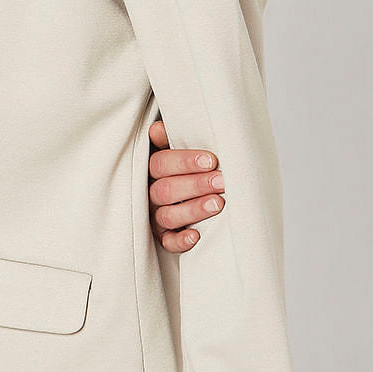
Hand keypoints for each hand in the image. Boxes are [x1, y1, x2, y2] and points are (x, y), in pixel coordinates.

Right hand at [147, 118, 225, 252]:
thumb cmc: (186, 166)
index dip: (185, 162)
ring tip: (218, 204)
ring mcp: (156, 216)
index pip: (161, 164)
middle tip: (221, 181)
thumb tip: (157, 129)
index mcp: (152, 169)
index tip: (211, 161)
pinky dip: (180, 241)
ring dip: (193, 210)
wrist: (190, 189)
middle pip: (166, 190)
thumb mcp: (176, 149)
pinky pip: (168, 242)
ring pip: (168, 215)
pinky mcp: (164, 237)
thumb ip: (169, 139)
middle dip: (195, 185)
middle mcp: (151, 193)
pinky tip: (196, 236)